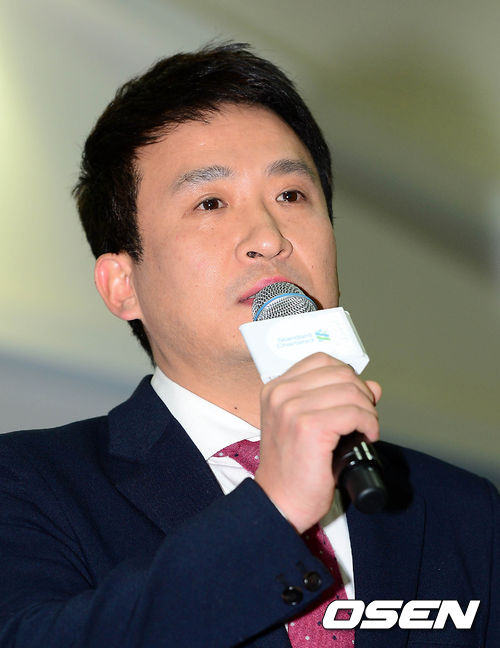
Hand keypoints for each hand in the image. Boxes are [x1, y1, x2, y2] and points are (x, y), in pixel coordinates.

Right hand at [255, 352, 381, 532]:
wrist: (279, 502)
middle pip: (341, 373)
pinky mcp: (309, 427)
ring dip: (368, 411)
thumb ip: (335, 400)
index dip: (347, 376)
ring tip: (366, 429)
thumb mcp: (308, 424)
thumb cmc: (291, 468)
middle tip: (364, 417)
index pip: (322, 361)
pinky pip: (354, 412)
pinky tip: (367, 437)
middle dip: (362, 394)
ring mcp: (293, 408)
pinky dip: (369, 424)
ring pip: (351, 391)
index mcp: (276, 388)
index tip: (354, 398)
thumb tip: (372, 386)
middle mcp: (281, 394)